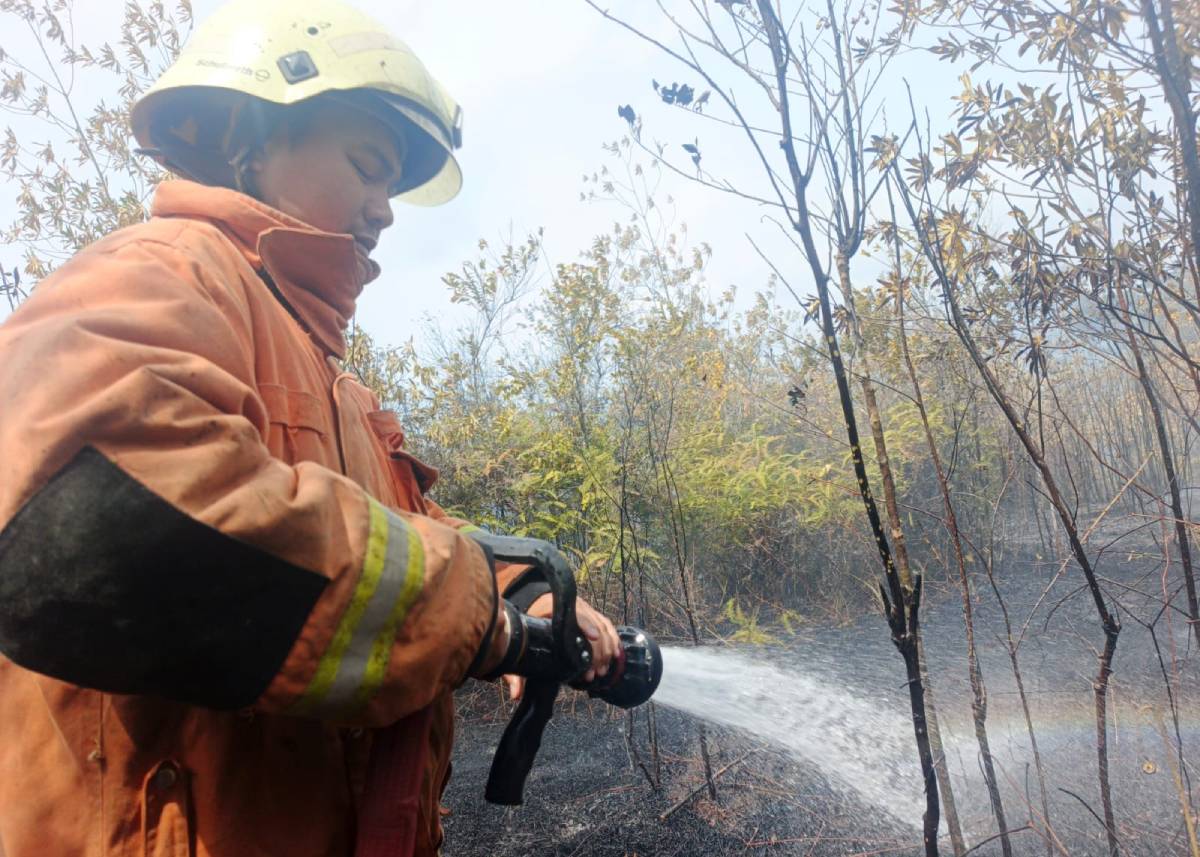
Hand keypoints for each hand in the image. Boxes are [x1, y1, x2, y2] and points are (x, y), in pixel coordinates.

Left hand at [502, 595, 619, 701]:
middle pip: (594, 623)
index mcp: (554, 606)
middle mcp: (574, 605)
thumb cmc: (528, 624)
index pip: (576, 613)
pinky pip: (608, 624)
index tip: (594, 638)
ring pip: (604, 625)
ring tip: (602, 670)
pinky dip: (613, 639)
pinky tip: (614, 655)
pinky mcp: (592, 614)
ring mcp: (585, 608)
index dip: (586, 624)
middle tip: (594, 672)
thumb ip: (516, 670)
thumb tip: (516, 694)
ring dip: (607, 648)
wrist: (536, 601)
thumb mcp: (520, 643)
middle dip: (597, 649)